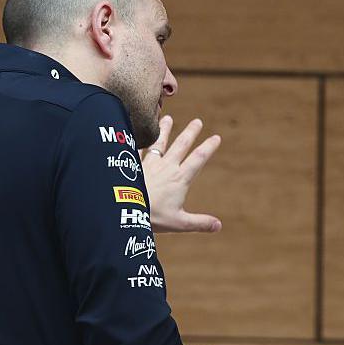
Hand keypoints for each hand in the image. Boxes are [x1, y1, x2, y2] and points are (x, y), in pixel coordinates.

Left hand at [141, 116, 221, 233]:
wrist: (124, 210)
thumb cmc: (152, 217)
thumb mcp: (179, 223)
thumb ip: (200, 223)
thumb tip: (219, 226)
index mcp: (180, 179)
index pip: (198, 159)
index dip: (208, 147)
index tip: (216, 137)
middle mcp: (166, 167)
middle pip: (181, 145)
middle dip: (191, 132)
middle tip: (198, 121)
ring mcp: (149, 165)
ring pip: (159, 143)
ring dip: (164, 130)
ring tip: (167, 118)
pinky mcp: (133, 166)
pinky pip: (137, 149)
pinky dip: (138, 140)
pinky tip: (136, 133)